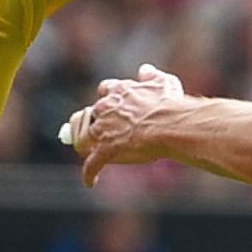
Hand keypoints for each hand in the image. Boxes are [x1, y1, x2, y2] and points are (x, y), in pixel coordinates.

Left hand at [64, 64, 189, 187]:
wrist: (170, 124)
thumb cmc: (170, 105)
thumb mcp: (164, 82)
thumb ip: (152, 76)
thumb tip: (144, 70)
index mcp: (119, 92)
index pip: (105, 90)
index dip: (107, 98)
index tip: (111, 104)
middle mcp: (106, 108)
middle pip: (89, 113)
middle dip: (91, 121)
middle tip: (97, 130)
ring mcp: (103, 130)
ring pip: (82, 136)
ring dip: (82, 142)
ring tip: (89, 151)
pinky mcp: (106, 151)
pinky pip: (92, 164)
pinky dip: (90, 173)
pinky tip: (91, 181)